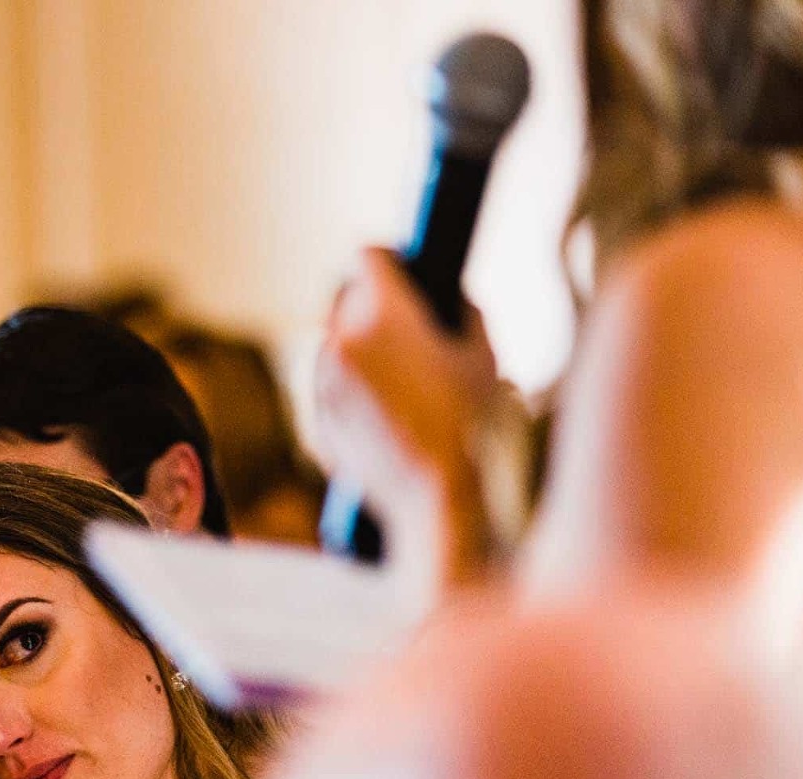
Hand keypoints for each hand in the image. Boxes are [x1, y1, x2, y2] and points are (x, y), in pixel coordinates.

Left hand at [316, 248, 500, 587]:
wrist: (437, 498)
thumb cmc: (471, 426)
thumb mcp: (485, 356)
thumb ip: (465, 311)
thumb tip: (451, 295)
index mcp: (383, 315)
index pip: (366, 256)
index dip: (386, 255)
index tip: (400, 263)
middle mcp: (342, 342)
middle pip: (343, 295)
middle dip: (368, 297)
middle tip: (400, 313)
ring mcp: (324, 381)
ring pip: (332, 340)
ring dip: (356, 341)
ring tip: (396, 364)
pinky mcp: (317, 416)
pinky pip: (328, 383)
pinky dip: (348, 382)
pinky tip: (384, 402)